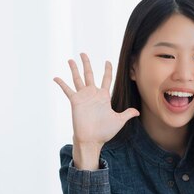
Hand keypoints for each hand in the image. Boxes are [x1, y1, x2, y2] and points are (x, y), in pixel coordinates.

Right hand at [53, 53, 139, 167]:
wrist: (92, 140)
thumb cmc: (105, 132)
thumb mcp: (118, 121)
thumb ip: (127, 114)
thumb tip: (137, 112)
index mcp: (104, 96)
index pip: (106, 79)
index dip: (107, 69)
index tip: (107, 61)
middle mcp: (93, 94)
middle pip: (89, 74)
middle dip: (86, 63)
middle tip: (83, 53)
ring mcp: (83, 97)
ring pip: (78, 79)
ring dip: (74, 69)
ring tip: (70, 60)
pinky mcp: (75, 101)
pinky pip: (67, 90)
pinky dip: (61, 84)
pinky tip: (56, 77)